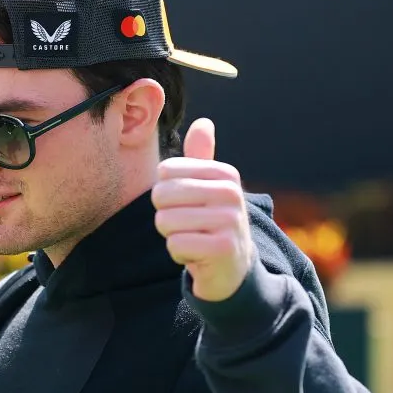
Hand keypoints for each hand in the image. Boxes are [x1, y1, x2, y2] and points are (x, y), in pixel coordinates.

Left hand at [152, 118, 254, 301]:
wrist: (231, 269)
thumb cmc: (211, 223)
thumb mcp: (207, 188)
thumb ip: (201, 157)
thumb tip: (203, 123)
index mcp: (225, 173)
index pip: (164, 172)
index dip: (166, 195)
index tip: (188, 207)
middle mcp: (231, 193)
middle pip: (161, 196)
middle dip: (166, 217)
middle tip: (189, 227)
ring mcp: (230, 220)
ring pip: (165, 222)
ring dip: (173, 237)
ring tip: (194, 240)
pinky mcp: (222, 248)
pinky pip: (175, 245)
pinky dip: (179, 255)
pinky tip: (197, 256)